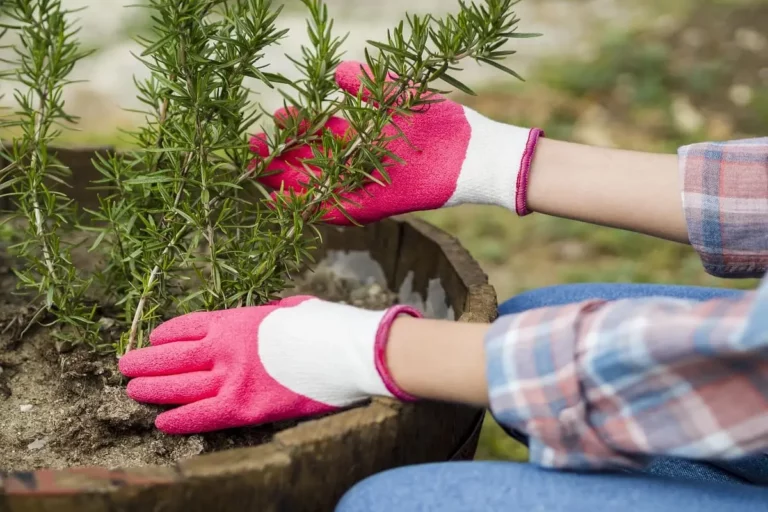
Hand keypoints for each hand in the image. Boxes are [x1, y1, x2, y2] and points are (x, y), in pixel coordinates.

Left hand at [118, 296, 419, 433]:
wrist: (349, 350)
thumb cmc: (327, 325)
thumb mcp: (290, 308)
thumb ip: (266, 317)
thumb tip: (263, 320)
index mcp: (237, 320)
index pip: (188, 327)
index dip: (166, 334)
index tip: (154, 338)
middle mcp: (226, 348)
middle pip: (174, 357)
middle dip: (146, 361)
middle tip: (126, 365)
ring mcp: (233, 379)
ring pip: (180, 386)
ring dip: (153, 388)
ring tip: (133, 389)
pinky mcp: (246, 408)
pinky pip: (203, 416)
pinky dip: (180, 419)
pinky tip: (163, 421)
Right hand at [249, 60, 543, 224]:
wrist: (476, 153)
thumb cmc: (445, 124)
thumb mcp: (402, 97)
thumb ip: (371, 86)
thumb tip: (338, 71)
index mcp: (363, 137)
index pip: (319, 133)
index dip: (296, 128)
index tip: (275, 117)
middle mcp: (360, 163)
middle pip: (310, 162)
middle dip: (281, 157)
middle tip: (251, 150)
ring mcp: (367, 185)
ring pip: (318, 187)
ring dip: (289, 184)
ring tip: (260, 176)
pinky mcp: (379, 205)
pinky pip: (341, 209)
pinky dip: (314, 208)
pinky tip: (289, 202)